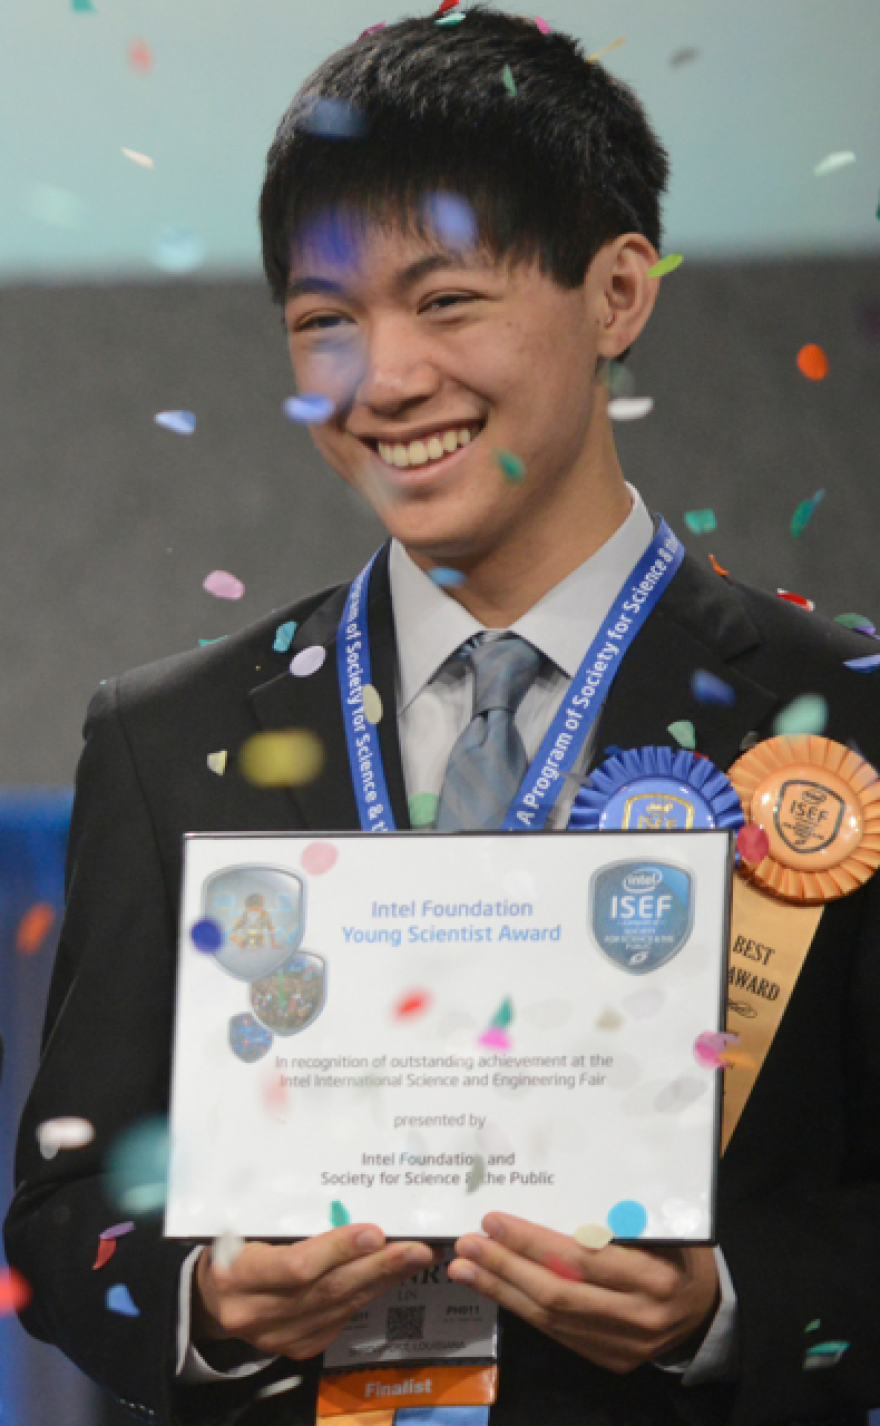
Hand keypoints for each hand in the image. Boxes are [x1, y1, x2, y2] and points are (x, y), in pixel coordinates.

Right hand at [193, 1225, 433, 1360]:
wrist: (212, 1297)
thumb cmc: (234, 1244)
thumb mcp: (246, 1224)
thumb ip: (286, 1217)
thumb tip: (346, 1199)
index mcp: (236, 1274)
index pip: (296, 1266)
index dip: (338, 1250)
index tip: (375, 1232)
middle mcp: (254, 1313)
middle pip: (327, 1290)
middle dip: (378, 1267)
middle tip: (417, 1247)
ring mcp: (277, 1337)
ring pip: (339, 1307)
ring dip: (382, 1281)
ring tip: (415, 1256)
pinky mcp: (297, 1348)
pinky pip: (340, 1319)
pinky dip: (367, 1295)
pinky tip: (390, 1275)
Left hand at [448, 1213, 718, 1374]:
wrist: (707, 1316)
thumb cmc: (684, 1256)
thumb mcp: (670, 1227)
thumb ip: (625, 1215)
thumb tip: (561, 1183)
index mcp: (654, 1277)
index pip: (580, 1260)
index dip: (533, 1242)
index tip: (495, 1220)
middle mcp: (637, 1317)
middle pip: (557, 1293)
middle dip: (506, 1266)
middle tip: (467, 1243)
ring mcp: (621, 1345)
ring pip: (550, 1319)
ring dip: (502, 1291)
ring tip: (465, 1267)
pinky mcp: (608, 1360)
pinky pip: (557, 1334)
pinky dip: (522, 1310)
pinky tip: (495, 1289)